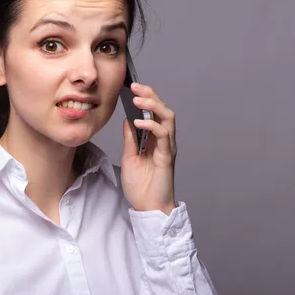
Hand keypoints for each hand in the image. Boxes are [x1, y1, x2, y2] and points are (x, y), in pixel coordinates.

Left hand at [120, 83, 177, 214]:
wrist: (148, 208)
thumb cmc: (141, 186)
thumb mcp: (129, 157)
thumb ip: (130, 138)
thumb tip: (127, 120)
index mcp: (155, 139)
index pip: (153, 112)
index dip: (145, 98)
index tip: (131, 87)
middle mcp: (164, 140)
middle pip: (163, 110)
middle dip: (150, 95)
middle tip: (135, 86)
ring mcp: (167, 147)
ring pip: (167, 118)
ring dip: (153, 106)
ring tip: (138, 99)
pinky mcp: (167, 156)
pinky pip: (163, 135)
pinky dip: (152, 125)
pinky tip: (140, 122)